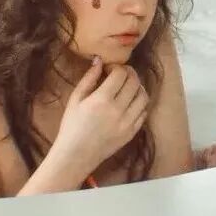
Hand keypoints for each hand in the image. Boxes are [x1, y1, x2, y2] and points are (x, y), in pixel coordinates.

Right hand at [51, 56, 149, 176]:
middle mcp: (118, 110)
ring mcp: (128, 122)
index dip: (117, 67)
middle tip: (121, 74)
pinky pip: (144, 112)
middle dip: (129, 73)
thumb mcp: (75, 99)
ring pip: (144, 96)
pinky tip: (130, 102)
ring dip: (138, 87)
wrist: (76, 155)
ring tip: (128, 87)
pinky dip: (140, 103)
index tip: (109, 69)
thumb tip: (99, 60)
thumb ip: (89, 78)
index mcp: (102, 100)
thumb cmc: (71, 126)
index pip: (120, 74)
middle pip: (135, 82)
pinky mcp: (133, 132)